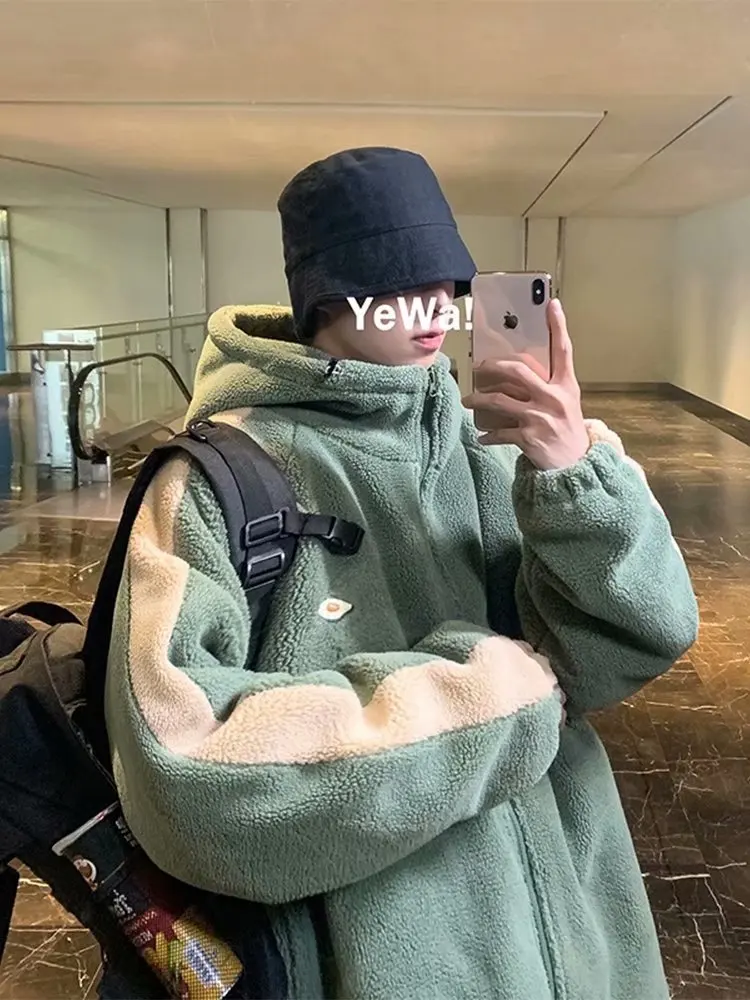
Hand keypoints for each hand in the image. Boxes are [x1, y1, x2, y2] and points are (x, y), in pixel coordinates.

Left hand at [463, 298, 589, 470]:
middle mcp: (554, 398)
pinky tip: (481, 436)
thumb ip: (548, 384)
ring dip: (479, 400)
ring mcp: (540, 418)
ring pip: (500, 401)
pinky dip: (487, 435)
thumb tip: (517, 370)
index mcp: (566, 385)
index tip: (552, 304)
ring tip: (468, 401)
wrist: (576, 464)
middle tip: (479, 367)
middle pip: (518, 372)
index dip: (558, 326)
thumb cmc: (566, 427)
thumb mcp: (566, 401)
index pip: (563, 350)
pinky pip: (500, 432)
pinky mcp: (528, 438)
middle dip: (493, 366)